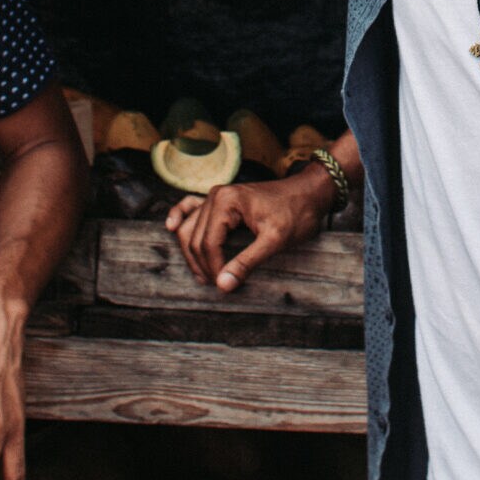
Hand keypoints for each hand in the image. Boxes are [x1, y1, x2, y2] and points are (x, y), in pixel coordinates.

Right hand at [165, 167, 334, 291]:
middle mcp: (216, 196)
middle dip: (203, 265)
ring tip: (203, 275)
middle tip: (217, 285)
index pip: (208, 243)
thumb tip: (223, 285)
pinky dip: (180, 216)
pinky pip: (191, 207)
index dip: (214, 268)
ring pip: (189, 227)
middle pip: (194, 237)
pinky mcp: (220, 201)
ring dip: (191, 252)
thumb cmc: (296, 213)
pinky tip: (170, 227)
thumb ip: (247, 262)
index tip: (226, 286)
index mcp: (226, 201)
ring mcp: (216, 196)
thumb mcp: (275, 240)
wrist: (309, 193)